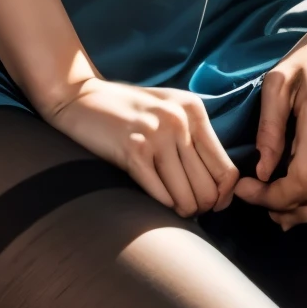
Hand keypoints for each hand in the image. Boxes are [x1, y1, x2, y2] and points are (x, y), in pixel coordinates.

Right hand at [45, 76, 238, 217]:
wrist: (80, 96)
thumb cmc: (128, 111)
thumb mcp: (169, 112)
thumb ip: (195, 139)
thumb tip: (222, 189)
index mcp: (194, 111)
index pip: (226, 169)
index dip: (223, 196)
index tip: (213, 205)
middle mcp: (179, 121)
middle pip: (209, 189)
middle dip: (201, 207)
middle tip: (187, 208)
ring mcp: (156, 134)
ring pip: (186, 198)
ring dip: (181, 211)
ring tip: (171, 206)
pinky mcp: (133, 150)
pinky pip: (160, 196)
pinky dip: (161, 205)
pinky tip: (155, 198)